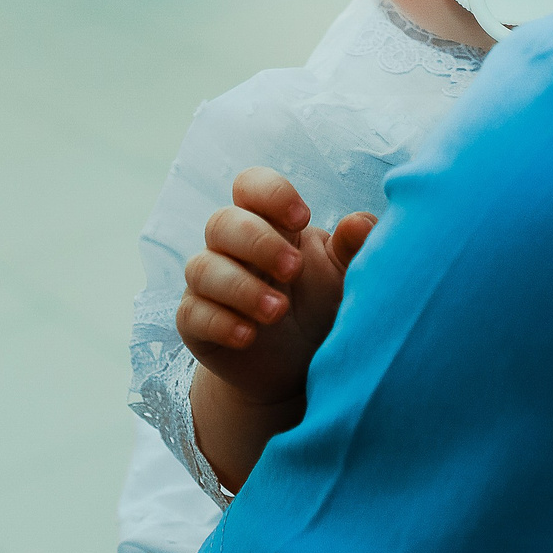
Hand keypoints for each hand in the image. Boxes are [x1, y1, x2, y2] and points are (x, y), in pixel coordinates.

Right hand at [178, 166, 375, 409]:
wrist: (297, 367)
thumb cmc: (320, 306)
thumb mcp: (343, 276)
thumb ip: (353, 248)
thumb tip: (361, 225)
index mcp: (270, 223)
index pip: (251, 185)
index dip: (270, 193)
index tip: (303, 218)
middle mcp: (232, 247)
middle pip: (222, 222)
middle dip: (258, 242)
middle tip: (295, 269)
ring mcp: (209, 284)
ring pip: (202, 267)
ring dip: (241, 287)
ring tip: (278, 312)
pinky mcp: (196, 324)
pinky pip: (192, 313)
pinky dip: (219, 322)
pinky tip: (248, 336)